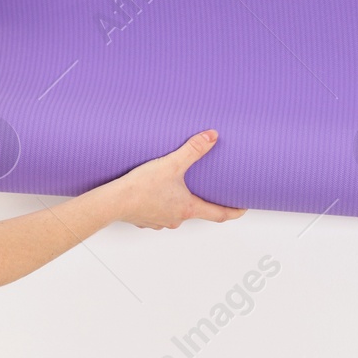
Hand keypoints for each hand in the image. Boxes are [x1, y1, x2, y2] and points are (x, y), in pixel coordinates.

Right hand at [108, 129, 246, 229]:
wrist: (113, 201)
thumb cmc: (141, 187)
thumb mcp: (171, 164)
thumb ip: (193, 150)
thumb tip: (212, 136)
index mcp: (188, 207)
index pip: (220, 215)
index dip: (234, 211)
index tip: (243, 207)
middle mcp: (176, 218)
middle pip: (197, 211)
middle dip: (204, 200)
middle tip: (209, 189)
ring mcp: (160, 221)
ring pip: (176, 212)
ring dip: (180, 201)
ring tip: (179, 186)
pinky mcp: (146, 219)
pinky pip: (159, 212)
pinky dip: (162, 203)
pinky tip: (155, 191)